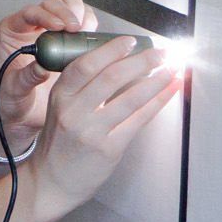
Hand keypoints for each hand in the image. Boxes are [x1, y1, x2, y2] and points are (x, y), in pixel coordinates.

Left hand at [0, 0, 92, 139]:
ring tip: (85, 33)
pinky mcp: (70, 40)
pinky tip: (94, 41)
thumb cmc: (9, 98)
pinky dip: (91, 28)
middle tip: (76, 28)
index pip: (29, 12)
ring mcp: (53, 31)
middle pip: (53, 2)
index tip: (58, 26)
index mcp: (12, 31)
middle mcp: (33, 26)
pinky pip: (84, 23)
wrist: (22, 112)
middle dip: (67, 10)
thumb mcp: (13, 91)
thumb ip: (25, 78)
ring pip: (71, 7)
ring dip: (81, 16)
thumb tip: (41, 68)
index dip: (45, 15)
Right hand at [23, 35, 182, 221]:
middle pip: (111, 77)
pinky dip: (157, 102)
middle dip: (142, 61)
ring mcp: (91, 131)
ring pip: (130, 98)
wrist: (51, 181)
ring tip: (171, 69)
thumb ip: (81, 87)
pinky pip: (138, 120)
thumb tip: (116, 62)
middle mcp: (73, 112)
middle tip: (159, 53)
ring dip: (156, 80)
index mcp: (60, 96)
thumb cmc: (59, 144)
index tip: (130, 41)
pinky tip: (168, 92)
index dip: (110, 50)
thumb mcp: (59, 108)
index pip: (85, 64)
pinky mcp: (108, 149)